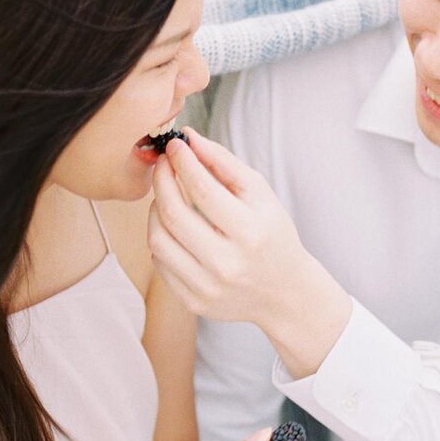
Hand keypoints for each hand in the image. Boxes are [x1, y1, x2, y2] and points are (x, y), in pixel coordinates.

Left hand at [148, 128, 351, 377]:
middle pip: (173, 213)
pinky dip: (161, 237)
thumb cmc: (271, 235)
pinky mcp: (194, 301)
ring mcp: (208, 286)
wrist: (284, 292)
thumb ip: (224, 164)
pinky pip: (160, 262)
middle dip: (161, 180)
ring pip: (158, 239)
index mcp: (250, 232)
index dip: (182, 162)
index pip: (202, 189)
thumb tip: (189, 139)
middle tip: (163, 165)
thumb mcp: (260, 195)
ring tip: (166, 196)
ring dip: (155, 209)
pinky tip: (173, 227)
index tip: (175, 146)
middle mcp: (228, 263)